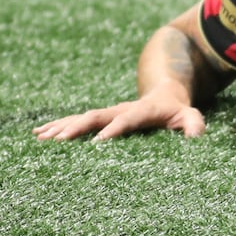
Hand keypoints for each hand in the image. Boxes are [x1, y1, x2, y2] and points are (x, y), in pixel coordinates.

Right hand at [34, 94, 205, 141]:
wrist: (165, 93)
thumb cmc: (178, 110)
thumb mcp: (191, 117)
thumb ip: (194, 125)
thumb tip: (196, 138)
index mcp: (142, 111)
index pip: (126, 120)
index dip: (114, 130)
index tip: (99, 143)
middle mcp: (121, 110)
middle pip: (96, 117)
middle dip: (77, 128)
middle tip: (58, 140)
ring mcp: (109, 113)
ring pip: (81, 118)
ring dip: (61, 127)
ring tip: (40, 137)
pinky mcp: (101, 118)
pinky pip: (77, 121)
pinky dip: (58, 126)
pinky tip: (39, 134)